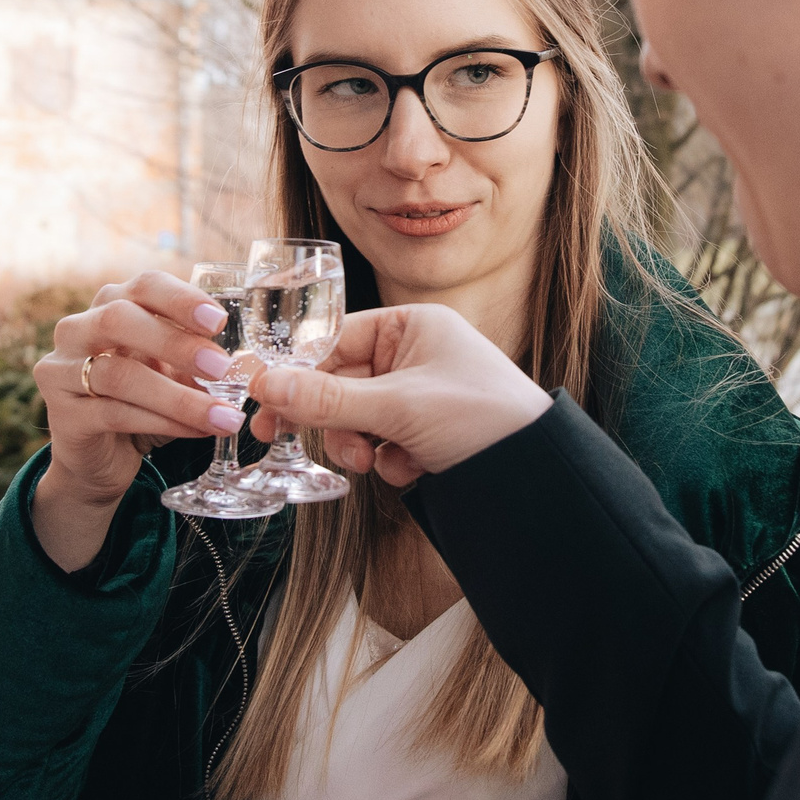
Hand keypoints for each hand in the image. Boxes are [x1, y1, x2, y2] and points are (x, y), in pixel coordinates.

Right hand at [33, 272, 240, 550]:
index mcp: (109, 306)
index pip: (143, 286)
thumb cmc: (138, 403)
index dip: (180, 299)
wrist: (95, 459)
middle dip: (175, 342)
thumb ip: (194, 360)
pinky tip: (197, 431)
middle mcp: (77, 331)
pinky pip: (115, 414)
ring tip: (223, 415)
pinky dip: (163, 422)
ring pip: (119, 376)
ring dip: (178, 397)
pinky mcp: (63, 416)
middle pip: (119, 319)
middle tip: (221, 367)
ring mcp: (62, 372)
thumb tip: (244, 364)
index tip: (219, 321)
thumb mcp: (168, 373)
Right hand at [245, 304, 550, 485]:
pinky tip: (414, 469)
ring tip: (374, 462)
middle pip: (342, 382)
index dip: (297, 370)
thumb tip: (265, 386)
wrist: (538, 473)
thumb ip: (326, 399)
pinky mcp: (430, 431)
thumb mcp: (397, 407)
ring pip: (359, 417)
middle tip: (276, 438)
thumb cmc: (483, 418)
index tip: (261, 398)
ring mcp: (423, 393)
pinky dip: (390, 459)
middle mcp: (417, 353)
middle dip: (330, 418)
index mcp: (414, 325)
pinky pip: (385, 441)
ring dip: (358, 443)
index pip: (337, 339)